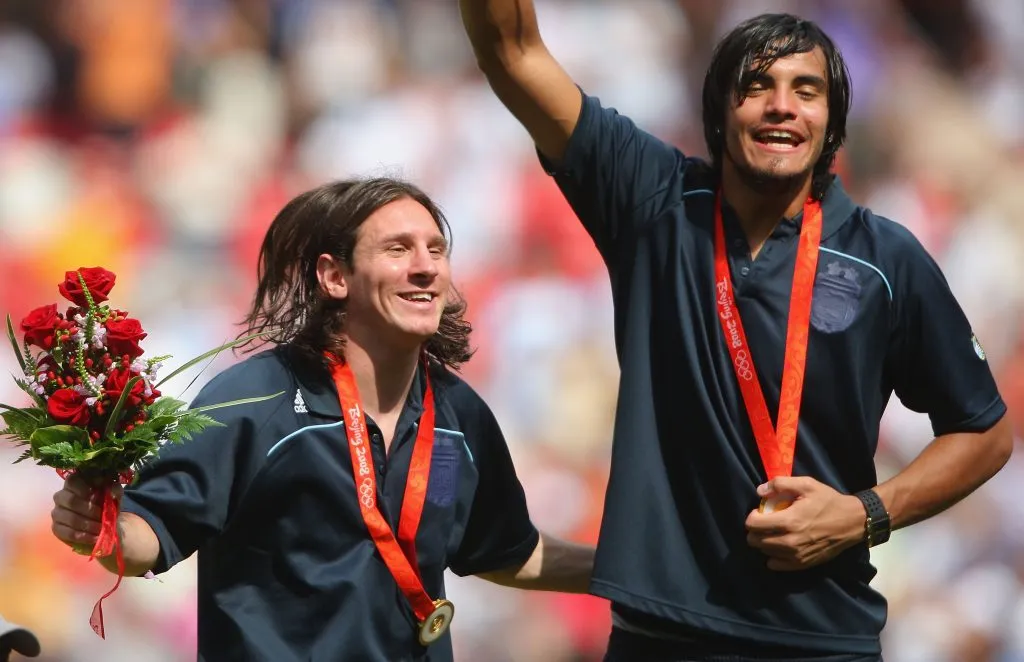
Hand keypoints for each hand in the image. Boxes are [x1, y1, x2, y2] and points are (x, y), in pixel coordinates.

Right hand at [50, 475, 121, 552]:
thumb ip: (114, 489)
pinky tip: (95, 537)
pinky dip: (83, 536)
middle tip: (102, 515)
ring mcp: (57, 513)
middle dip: (89, 509)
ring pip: (69, 518)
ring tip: (101, 528)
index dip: (84, 488)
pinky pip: (67, 533)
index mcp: (74, 484)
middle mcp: (61, 496)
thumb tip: (111, 490)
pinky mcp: (56, 528)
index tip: (98, 496)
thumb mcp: (114, 495)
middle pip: (70, 500)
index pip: (72, 481)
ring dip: (88, 524)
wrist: (104, 523)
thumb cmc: (106, 504)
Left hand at [744, 476, 864, 570]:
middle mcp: (789, 542)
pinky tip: (779, 546)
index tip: (759, 512)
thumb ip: (781, 484)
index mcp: (789, 521)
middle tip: (764, 523)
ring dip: (763, 542)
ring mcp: (795, 555)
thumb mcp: (807, 484)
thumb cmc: (828, 501)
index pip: (753, 525)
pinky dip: (772, 556)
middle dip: (754, 530)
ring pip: (764, 552)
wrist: (852, 522)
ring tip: (773, 532)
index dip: (751, 516)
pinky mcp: (802, 564)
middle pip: (755, 541)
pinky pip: (775, 565)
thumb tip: (759, 491)